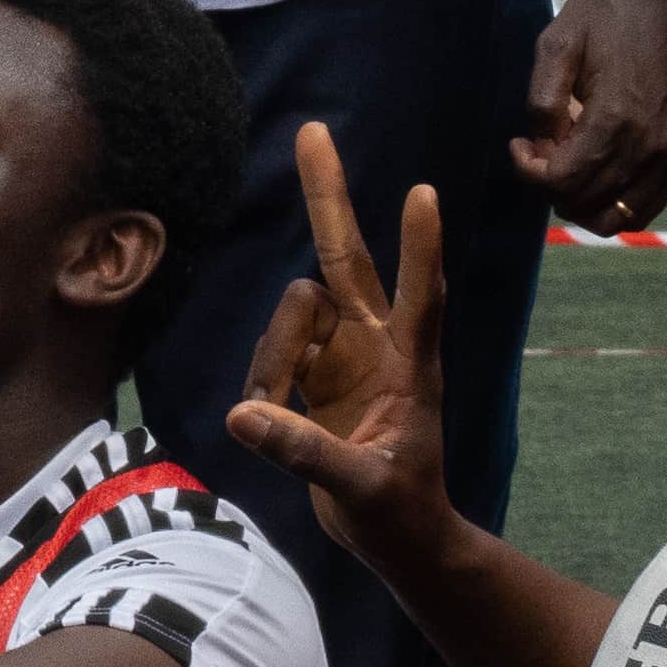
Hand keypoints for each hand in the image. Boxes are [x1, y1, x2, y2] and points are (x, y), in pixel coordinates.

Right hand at [224, 120, 455, 564]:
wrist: (396, 536)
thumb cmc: (400, 512)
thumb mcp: (361, 489)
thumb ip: (305, 452)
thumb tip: (243, 416)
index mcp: (411, 365)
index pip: (420, 296)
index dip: (418, 248)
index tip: (423, 192)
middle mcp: (376, 343)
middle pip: (346, 255)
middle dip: (326, 195)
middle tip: (311, 130)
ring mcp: (342, 352)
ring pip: (292, 314)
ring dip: (275, 357)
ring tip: (278, 417)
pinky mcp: (312, 372)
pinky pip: (270, 354)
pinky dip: (263, 385)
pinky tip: (270, 422)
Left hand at [515, 0, 666, 228]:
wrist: (662, 2)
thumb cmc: (604, 19)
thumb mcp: (557, 43)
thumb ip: (542, 99)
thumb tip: (543, 145)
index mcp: (614, 118)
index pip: (563, 181)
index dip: (531, 172)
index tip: (520, 145)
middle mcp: (649, 146)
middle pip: (588, 202)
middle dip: (553, 188)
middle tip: (544, 155)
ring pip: (621, 216)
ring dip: (586, 205)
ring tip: (570, 173)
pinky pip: (653, 204)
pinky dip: (623, 206)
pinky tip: (605, 181)